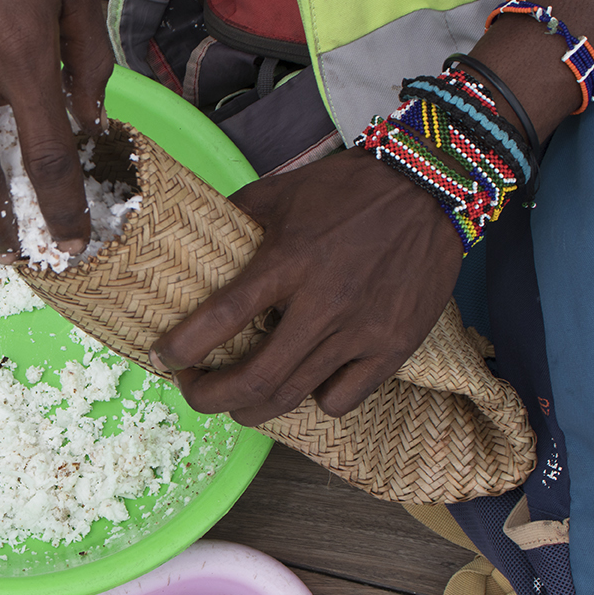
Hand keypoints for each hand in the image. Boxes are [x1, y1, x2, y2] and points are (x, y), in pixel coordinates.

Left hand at [149, 149, 463, 426]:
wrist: (431, 186)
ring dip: (251, 408)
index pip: (222, 318)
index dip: (181, 348)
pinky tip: (306, 381)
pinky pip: (342, 400)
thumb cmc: (349, 188)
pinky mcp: (394, 347)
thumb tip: (187, 239)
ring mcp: (362, 331)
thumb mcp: (281, 192)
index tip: (162, 358)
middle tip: (192, 390)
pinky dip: (314, 400)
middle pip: (254, 379)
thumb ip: (235, 218)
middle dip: (209, 397)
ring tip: (236, 400)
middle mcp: (324, 304)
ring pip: (293, 397)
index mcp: (289, 261)